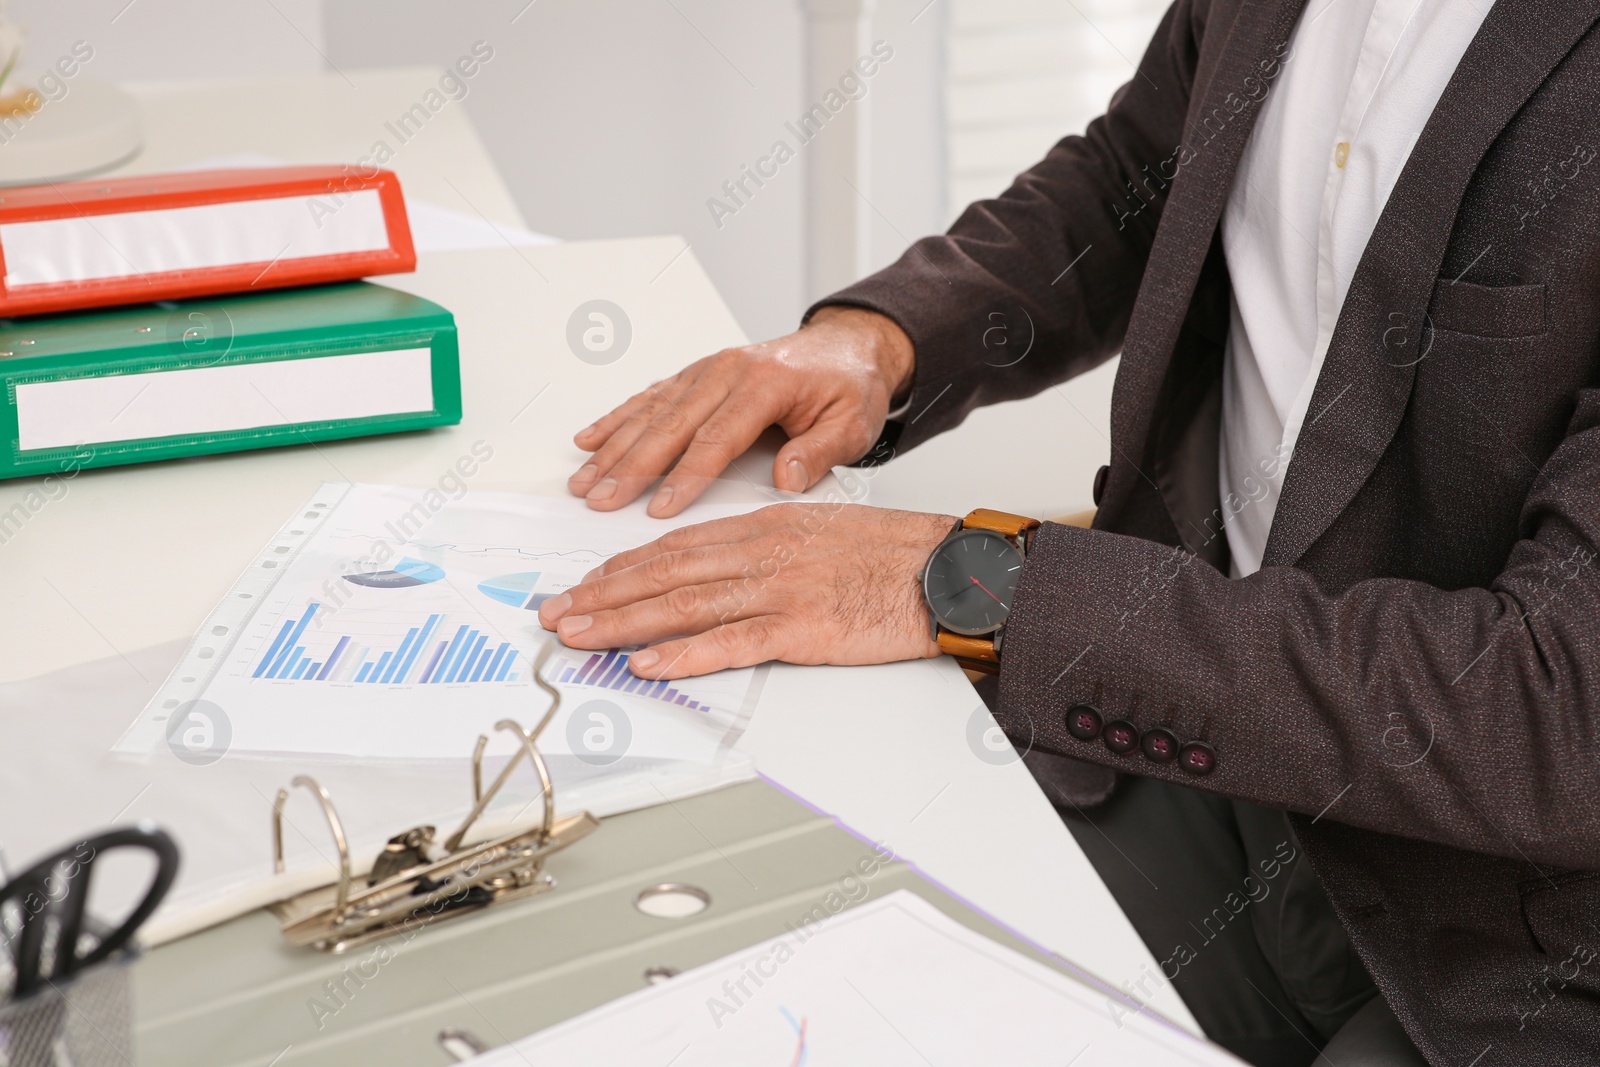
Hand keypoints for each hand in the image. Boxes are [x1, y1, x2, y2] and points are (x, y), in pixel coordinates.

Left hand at [537, 502, 953, 678]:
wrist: (952, 569)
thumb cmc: (894, 555)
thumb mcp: (822, 532)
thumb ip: (769, 546)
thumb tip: (723, 568)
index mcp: (766, 526)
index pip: (677, 547)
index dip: (623, 568)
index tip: (586, 584)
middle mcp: (763, 551)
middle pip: (666, 573)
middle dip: (603, 594)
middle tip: (557, 614)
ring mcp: (781, 589)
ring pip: (685, 604)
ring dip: (624, 622)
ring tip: (579, 636)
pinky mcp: (803, 627)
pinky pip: (731, 642)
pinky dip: (685, 653)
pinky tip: (648, 662)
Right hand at [567, 306, 914, 517]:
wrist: (847, 347)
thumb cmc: (849, 387)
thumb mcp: (852, 423)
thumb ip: (820, 452)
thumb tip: (787, 480)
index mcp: (765, 384)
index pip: (717, 439)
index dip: (685, 477)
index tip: (660, 510)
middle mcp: (729, 371)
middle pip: (670, 425)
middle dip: (630, 467)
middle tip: (599, 500)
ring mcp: (708, 370)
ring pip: (651, 412)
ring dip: (613, 447)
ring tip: (584, 479)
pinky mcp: (697, 374)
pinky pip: (650, 397)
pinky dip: (617, 418)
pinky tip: (590, 438)